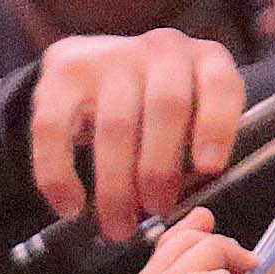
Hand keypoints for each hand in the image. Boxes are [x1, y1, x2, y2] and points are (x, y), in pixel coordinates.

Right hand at [27, 28, 247, 240]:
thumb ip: (200, 153)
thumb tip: (190, 211)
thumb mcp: (194, 120)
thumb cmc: (158, 112)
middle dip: (160, 168)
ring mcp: (111, 57)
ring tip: (118, 223)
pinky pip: (55, 128)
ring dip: (116, 185)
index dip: (217, 126)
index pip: (220, 84)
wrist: (98, 71)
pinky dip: (60, 174)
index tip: (210, 168)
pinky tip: (70, 205)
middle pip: (166, 107)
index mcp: (205, 61)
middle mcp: (161, 50)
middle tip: (156, 208)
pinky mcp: (63, 73)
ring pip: (115, 124)